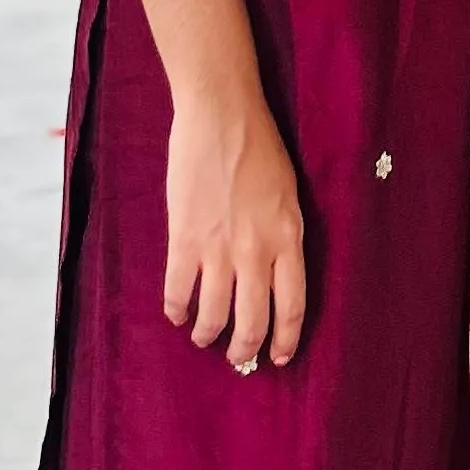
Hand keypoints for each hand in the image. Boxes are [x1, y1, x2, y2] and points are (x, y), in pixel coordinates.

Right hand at [163, 92, 307, 371]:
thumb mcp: (288, 193)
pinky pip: (179, 291)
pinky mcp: (185, 238)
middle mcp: (257, 250)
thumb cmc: (259, 145)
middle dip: (245, 349)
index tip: (280, 356)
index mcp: (289, 237)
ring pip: (214, 316)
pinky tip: (176, 313)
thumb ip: (282, 234)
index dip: (286, 339)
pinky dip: (176, 309)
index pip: (292, 306)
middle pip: (253, 321)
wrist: (222, 113)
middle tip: (238, 356)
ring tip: (203, 336)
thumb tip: (273, 272)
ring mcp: (220, 247)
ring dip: (208, 334)